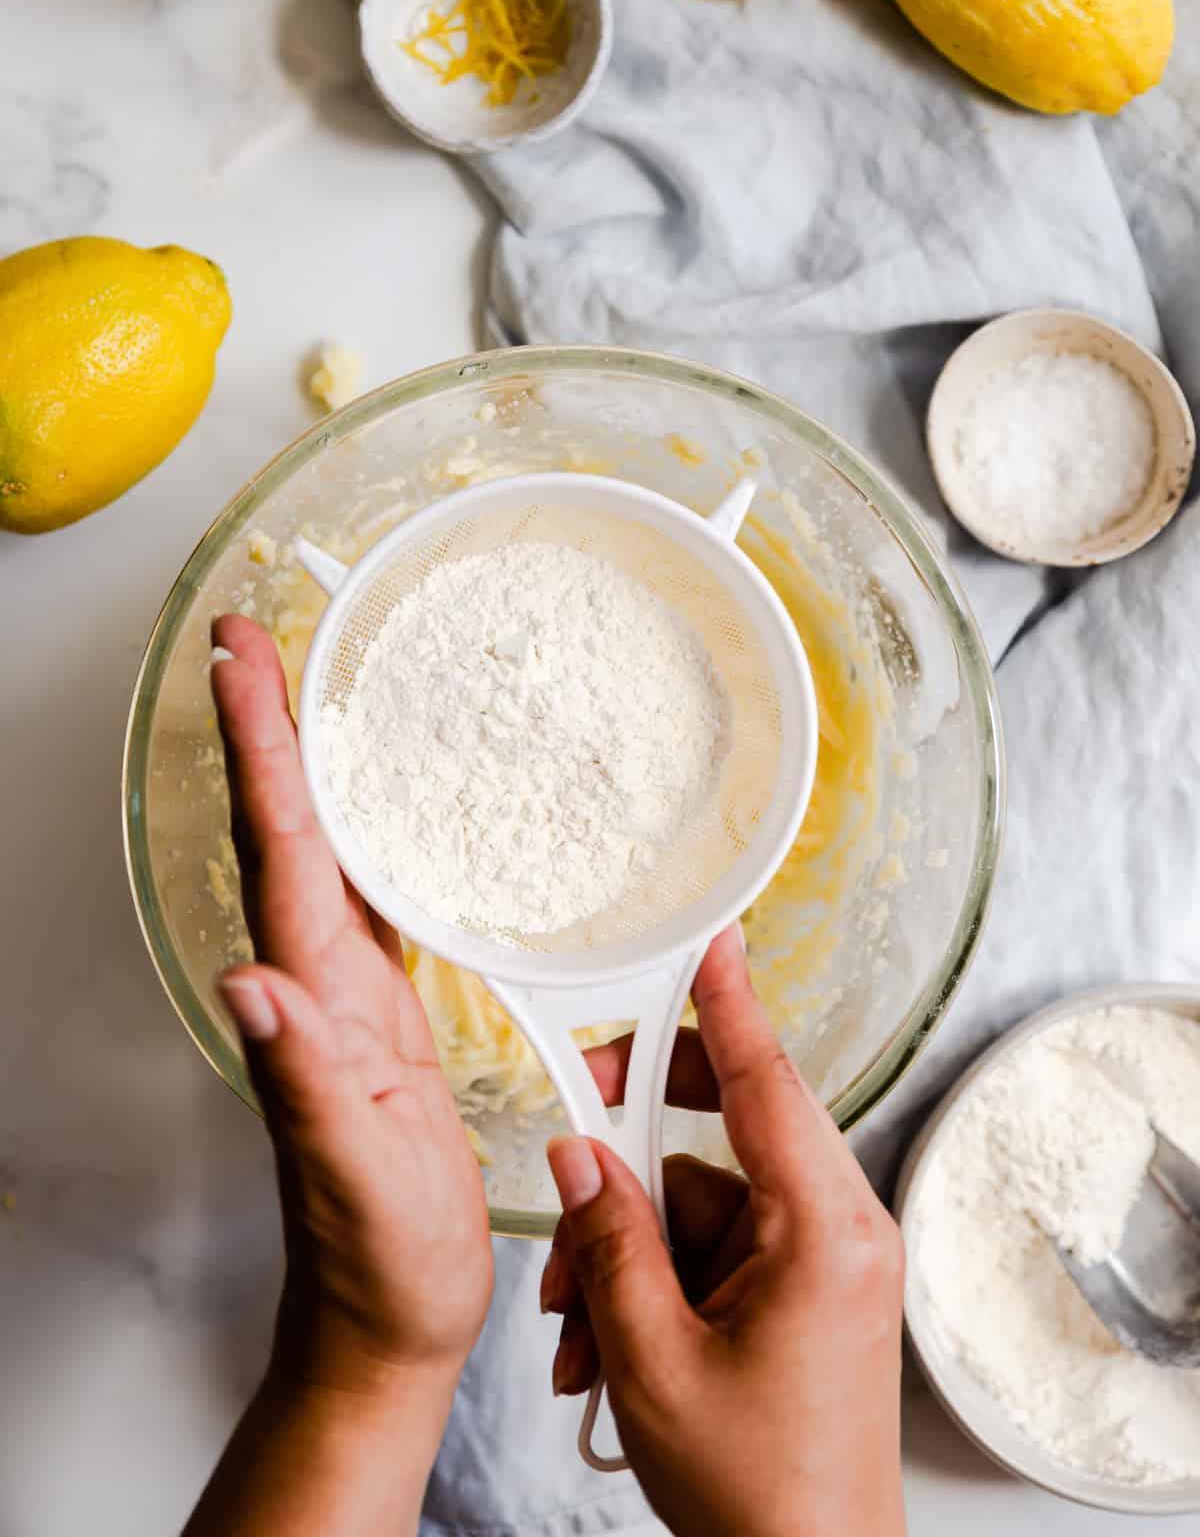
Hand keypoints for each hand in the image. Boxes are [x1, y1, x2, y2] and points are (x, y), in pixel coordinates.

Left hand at [188, 615, 492, 1535]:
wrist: (387, 1318)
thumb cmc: (375, 1258)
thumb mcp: (351, 1174)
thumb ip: (302, 1080)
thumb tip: (247, 984)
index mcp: (313, 998)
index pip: (280, 850)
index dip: (263, 751)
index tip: (239, 663)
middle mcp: (319, 981)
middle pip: (289, 829)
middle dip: (270, 729)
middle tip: (256, 640)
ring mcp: (350, 997)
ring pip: (325, 853)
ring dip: (310, 768)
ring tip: (311, 692)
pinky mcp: (386, 1016)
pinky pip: (375, 897)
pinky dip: (370, 833)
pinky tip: (390, 812)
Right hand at [541, 926, 905, 1536]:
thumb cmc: (757, 1495)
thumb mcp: (654, 1361)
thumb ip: (611, 1241)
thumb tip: (579, 1154)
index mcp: (823, 1232)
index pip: (766, 1083)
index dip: (729, 1003)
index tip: (712, 941)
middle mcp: (838, 1230)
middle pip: (721, 1135)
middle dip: (630, 1160)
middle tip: (571, 1150)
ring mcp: (824, 1262)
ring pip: (700, 1202)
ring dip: (626, 1251)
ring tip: (575, 1333)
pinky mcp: (805, 1292)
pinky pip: (713, 1248)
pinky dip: (653, 1282)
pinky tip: (603, 1348)